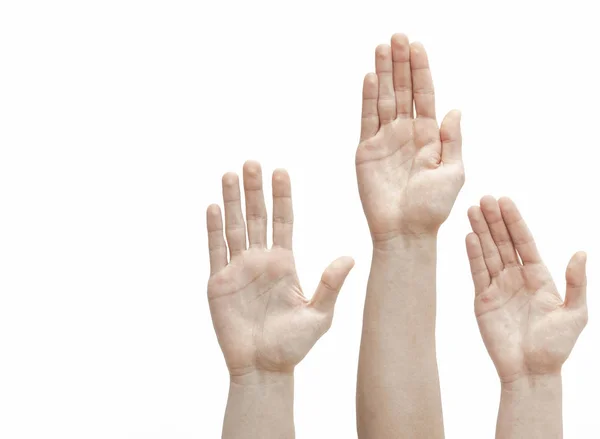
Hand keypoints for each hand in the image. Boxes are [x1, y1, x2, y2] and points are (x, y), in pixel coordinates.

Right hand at [206, 161, 353, 377]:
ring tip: (230, 174)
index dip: (281, 197)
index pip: (283, 221)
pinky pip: (216, 250)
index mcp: (285, 263)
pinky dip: (213, 229)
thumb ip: (330, 284)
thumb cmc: (293, 346)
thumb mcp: (319, 314)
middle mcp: (261, 260)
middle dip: (254, 190)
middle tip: (252, 162)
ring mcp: (238, 270)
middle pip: (256, 217)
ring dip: (232, 201)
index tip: (281, 171)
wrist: (264, 368)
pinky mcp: (219, 283)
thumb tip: (350, 257)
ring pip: (234, 227)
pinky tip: (213, 207)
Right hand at [356, 34, 464, 241]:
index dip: (420, 71)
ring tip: (382, 48)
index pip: (424, 95)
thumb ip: (452, 140)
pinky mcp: (366, 151)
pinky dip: (367, 98)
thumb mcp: (453, 172)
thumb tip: (454, 110)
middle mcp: (406, 133)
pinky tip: (369, 78)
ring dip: (382, 74)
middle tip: (397, 37)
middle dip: (400, 64)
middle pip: (402, 90)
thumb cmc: (432, 208)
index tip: (417, 46)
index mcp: (428, 136)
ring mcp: (385, 140)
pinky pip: (367, 119)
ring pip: (383, 99)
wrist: (405, 231)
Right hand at [466, 196, 587, 382]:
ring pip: (487, 253)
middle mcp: (516, 278)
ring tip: (472, 210)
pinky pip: (477, 272)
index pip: (524, 243)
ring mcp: (497, 287)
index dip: (515, 222)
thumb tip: (580, 252)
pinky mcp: (482, 299)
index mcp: (538, 277)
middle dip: (494, 220)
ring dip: (480, 231)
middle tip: (484, 199)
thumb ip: (575, 283)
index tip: (505, 201)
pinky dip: (473, 254)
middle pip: (503, 243)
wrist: (531, 371)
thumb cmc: (556, 346)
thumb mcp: (575, 313)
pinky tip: (469, 237)